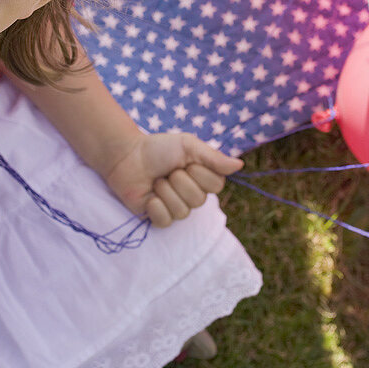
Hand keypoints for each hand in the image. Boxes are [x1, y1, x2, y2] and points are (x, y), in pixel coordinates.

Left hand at [103, 132, 243, 227]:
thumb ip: (213, 157)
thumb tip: (240, 165)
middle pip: (198, 200)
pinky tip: (149, 197)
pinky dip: (155, 207)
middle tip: (167, 171)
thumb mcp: (188, 146)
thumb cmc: (158, 148)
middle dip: (179, 181)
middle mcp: (193, 196)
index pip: (216, 186)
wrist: (127, 155)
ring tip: (156, 181)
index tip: (185, 162)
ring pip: (182, 211)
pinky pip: (166, 221)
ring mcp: (175, 208)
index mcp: (204, 179)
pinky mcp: (158, 218)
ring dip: (165, 191)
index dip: (199, 173)